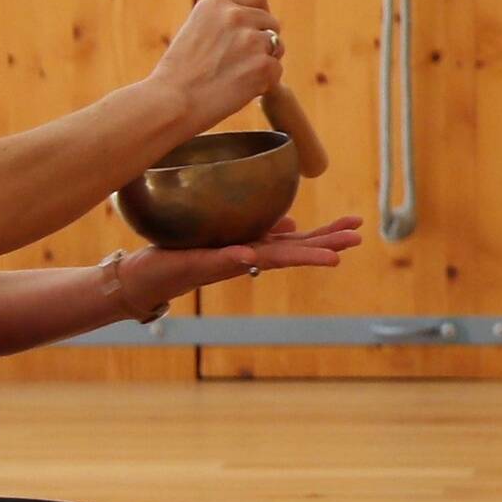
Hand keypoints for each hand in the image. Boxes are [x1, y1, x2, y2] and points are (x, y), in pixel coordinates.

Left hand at [110, 216, 363, 318]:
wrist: (145, 279)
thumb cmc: (181, 255)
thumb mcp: (225, 239)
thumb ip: (258, 232)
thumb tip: (290, 222)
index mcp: (253, 248)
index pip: (297, 243)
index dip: (327, 235)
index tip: (356, 227)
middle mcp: (245, 257)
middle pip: (291, 250)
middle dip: (324, 245)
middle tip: (357, 239)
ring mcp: (224, 261)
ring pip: (267, 258)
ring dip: (297, 257)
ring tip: (330, 257)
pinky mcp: (197, 264)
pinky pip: (219, 260)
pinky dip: (236, 257)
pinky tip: (252, 253)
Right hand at [148, 0, 288, 133]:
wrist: (171, 102)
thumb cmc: (180, 72)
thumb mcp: (197, 29)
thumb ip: (225, 20)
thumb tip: (258, 19)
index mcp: (217, 3)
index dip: (260, 11)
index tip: (251, 28)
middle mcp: (236, 16)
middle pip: (271, 22)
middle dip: (262, 41)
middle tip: (238, 62)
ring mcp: (251, 40)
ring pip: (277, 47)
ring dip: (264, 61)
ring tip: (235, 75)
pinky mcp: (263, 66)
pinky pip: (276, 71)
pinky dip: (264, 83)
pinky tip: (239, 88)